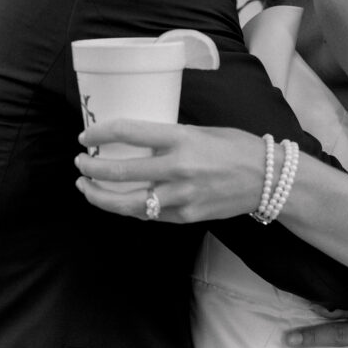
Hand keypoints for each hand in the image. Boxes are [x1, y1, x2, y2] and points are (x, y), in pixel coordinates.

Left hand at [75, 119, 267, 221]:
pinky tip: (116, 201)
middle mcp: (178, 168)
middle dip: (92, 169)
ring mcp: (181, 196)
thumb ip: (169, 137)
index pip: (128, 132)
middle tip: (80, 163)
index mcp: (181, 138)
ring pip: (127, 203)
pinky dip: (128, 208)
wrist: (268, 179)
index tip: (86, 134)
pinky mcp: (185, 216)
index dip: (100, 133)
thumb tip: (138, 140)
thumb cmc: (236, 147)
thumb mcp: (201, 131)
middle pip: (120, 171)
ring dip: (100, 196)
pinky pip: (147, 214)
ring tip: (86, 188)